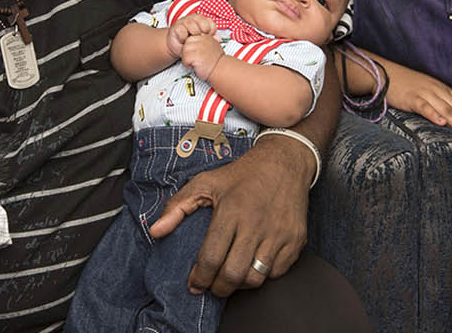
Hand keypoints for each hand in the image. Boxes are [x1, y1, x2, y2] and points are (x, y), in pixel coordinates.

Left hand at [149, 135, 311, 295]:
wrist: (284, 163)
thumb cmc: (243, 174)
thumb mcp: (205, 182)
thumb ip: (177, 206)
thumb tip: (156, 230)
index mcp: (232, 210)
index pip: (211, 256)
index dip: (199, 277)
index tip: (194, 284)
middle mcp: (256, 223)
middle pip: (233, 274)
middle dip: (218, 288)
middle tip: (211, 286)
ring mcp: (278, 234)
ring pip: (256, 278)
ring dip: (239, 285)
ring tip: (230, 278)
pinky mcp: (295, 240)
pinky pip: (277, 273)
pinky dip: (262, 276)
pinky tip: (251, 266)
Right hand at [168, 14, 215, 57]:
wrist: (176, 45)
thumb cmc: (189, 42)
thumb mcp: (201, 41)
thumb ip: (210, 38)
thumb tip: (219, 38)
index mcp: (201, 20)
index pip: (210, 21)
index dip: (212, 30)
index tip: (209, 36)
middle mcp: (192, 18)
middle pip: (201, 20)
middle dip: (203, 31)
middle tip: (201, 38)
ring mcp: (183, 21)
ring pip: (191, 24)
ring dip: (193, 34)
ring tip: (192, 39)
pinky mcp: (176, 27)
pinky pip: (182, 30)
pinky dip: (184, 38)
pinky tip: (184, 41)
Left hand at [180, 34, 224, 81]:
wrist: (222, 70)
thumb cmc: (217, 62)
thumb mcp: (213, 46)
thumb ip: (204, 42)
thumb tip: (195, 42)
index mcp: (206, 37)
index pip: (190, 38)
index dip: (191, 48)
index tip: (197, 54)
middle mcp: (202, 40)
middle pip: (185, 44)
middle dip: (188, 53)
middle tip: (196, 59)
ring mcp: (199, 46)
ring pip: (184, 51)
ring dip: (187, 59)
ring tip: (196, 62)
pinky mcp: (196, 55)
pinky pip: (184, 59)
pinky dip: (188, 64)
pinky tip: (196, 65)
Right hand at [383, 61, 451, 144]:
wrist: (385, 74)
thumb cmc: (405, 85)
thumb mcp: (426, 90)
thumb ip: (437, 101)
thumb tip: (447, 121)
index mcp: (441, 87)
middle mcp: (436, 89)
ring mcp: (424, 93)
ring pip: (446, 110)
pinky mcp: (411, 98)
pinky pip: (425, 107)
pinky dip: (434, 115)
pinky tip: (441, 124)